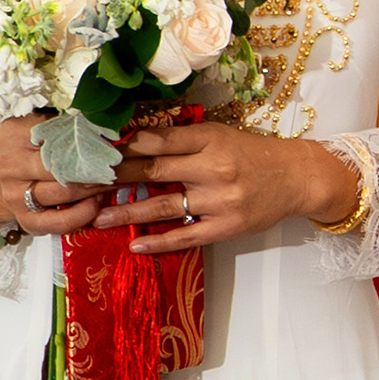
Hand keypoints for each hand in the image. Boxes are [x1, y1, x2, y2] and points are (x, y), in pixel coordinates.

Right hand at [0, 115, 111, 238]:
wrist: (6, 177)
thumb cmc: (34, 146)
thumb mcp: (45, 123)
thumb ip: (68, 120)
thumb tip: (105, 118)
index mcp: (15, 134)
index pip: (57, 135)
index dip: (88, 138)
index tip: (113, 138)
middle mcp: (10, 166)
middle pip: (62, 166)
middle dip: (96, 166)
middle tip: (120, 163)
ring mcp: (14, 196)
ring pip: (64, 193)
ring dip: (95, 188)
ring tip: (114, 180)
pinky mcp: (24, 219)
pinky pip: (56, 223)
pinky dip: (81, 215)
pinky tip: (96, 205)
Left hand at [90, 125, 361, 253]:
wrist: (297, 177)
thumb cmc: (254, 153)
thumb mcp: (221, 134)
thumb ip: (184, 139)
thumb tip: (135, 138)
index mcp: (211, 139)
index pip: (158, 140)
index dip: (122, 145)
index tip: (93, 150)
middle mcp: (214, 168)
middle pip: (153, 170)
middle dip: (114, 177)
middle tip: (81, 183)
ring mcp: (219, 200)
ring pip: (163, 205)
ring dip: (126, 212)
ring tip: (96, 218)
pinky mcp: (226, 227)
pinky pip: (185, 236)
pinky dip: (157, 241)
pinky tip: (134, 244)